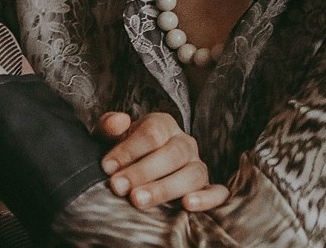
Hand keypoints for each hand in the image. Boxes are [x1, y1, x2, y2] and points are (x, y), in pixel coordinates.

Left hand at [96, 112, 228, 211]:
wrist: (137, 168)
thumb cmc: (124, 152)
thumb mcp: (111, 137)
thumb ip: (109, 127)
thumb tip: (118, 121)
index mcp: (162, 124)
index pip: (151, 133)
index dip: (128, 150)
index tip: (107, 167)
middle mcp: (184, 142)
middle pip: (171, 154)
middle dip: (142, 172)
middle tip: (118, 187)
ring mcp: (198, 165)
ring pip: (192, 174)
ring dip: (165, 188)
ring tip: (139, 200)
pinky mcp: (208, 187)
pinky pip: (217, 192)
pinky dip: (207, 199)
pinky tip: (188, 205)